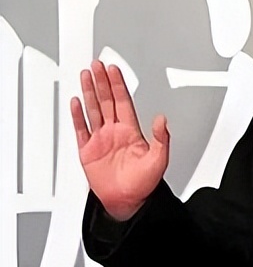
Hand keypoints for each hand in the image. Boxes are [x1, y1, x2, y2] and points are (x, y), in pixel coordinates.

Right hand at [70, 60, 169, 220]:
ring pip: (93, 110)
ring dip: (89, 92)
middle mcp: (115, 132)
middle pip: (106, 101)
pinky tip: (76, 102)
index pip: (123, 102)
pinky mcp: (88, 150)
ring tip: (86, 75)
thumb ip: (161, 139)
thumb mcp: (158, 160)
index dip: (118, 85)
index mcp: (131, 132)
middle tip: (97, 65)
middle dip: (101, 82)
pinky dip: (77, 115)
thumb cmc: (144, 184)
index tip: (114, 70)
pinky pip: (81, 128)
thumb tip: (162, 120)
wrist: (127, 201)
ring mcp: (101, 139)